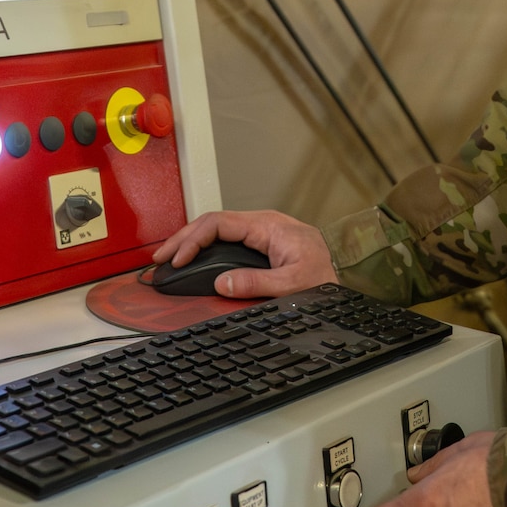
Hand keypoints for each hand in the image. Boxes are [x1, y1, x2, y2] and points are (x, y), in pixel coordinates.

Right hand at [150, 209, 336, 298]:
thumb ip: (257, 282)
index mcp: (267, 226)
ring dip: (191, 242)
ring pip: (216, 229)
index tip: (177, 260)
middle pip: (211, 223)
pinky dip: (204, 247)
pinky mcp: (260, 242)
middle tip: (159, 259)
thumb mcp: (293, 283)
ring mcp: (260, 232)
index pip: (218, 223)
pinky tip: (193, 258)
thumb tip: (222, 283)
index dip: (192, 240)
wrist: (347, 271)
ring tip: (170, 259)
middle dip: (182, 239)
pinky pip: (225, 239)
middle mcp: (262, 224)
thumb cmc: (327, 274)